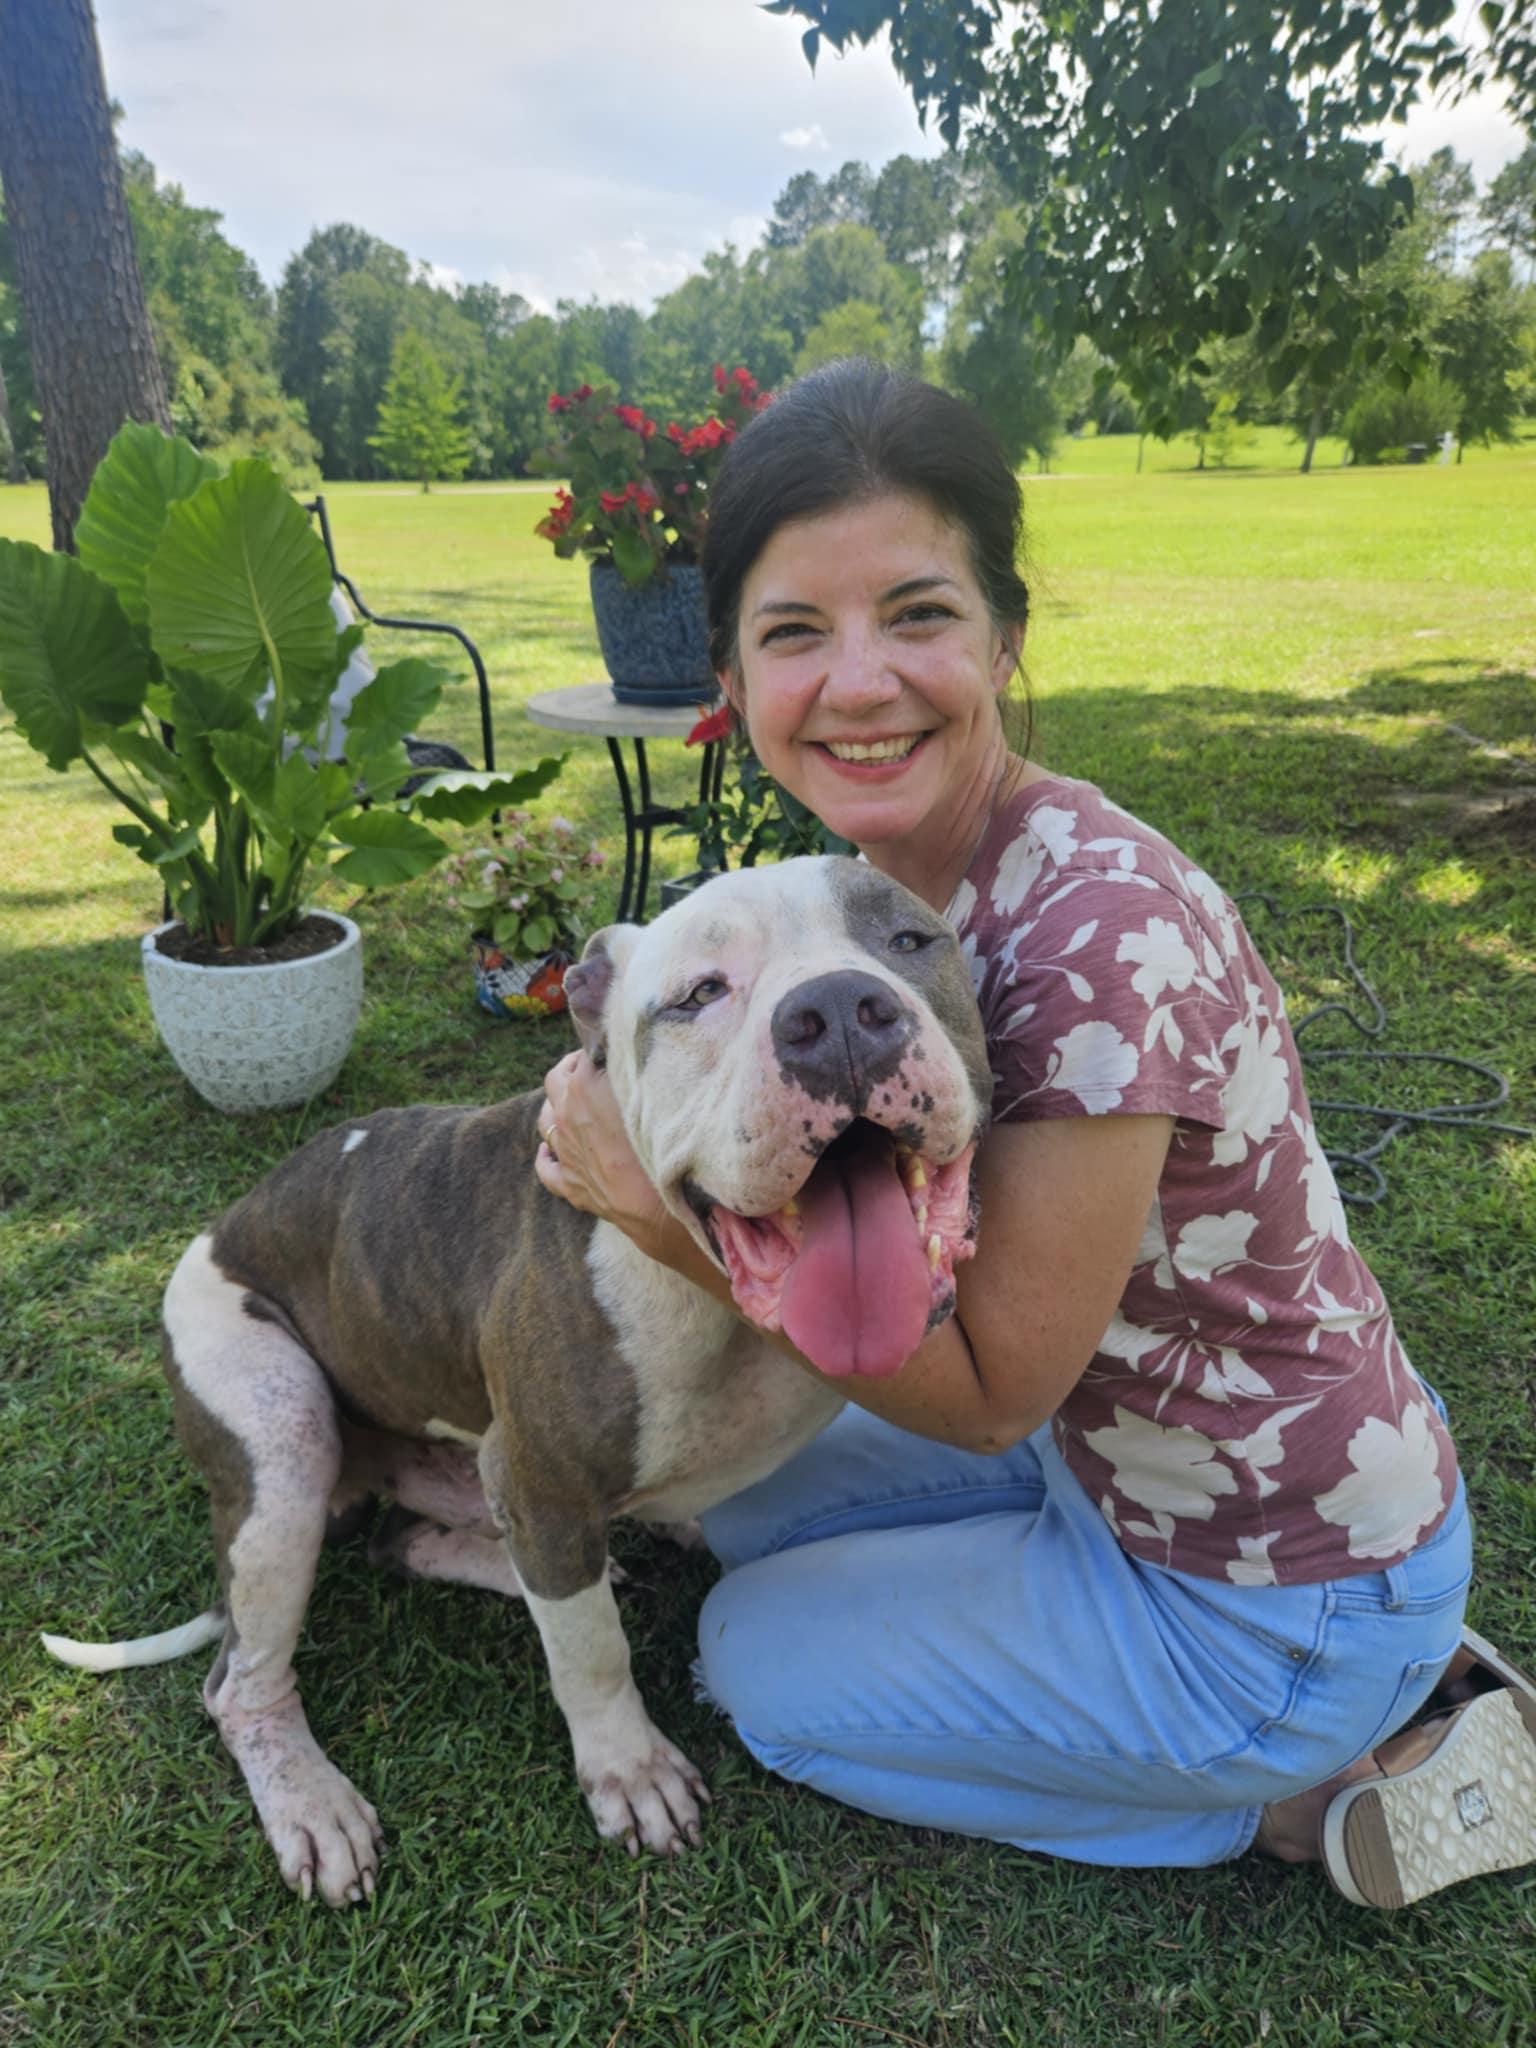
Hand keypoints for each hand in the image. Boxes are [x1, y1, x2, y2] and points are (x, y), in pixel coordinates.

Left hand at [535, 1049, 668, 1248]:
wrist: (659, 1208)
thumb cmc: (664, 1146)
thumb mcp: (654, 1094)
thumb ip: (638, 1069)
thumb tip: (633, 1051)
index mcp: (584, 1086)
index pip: (585, 1052)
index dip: (599, 1046)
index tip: (614, 1047)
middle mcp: (566, 1115)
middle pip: (555, 1079)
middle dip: (570, 1068)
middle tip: (591, 1066)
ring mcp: (564, 1152)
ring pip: (544, 1120)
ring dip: (555, 1106)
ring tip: (572, 1102)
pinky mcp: (569, 1184)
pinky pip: (545, 1166)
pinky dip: (546, 1155)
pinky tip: (551, 1151)